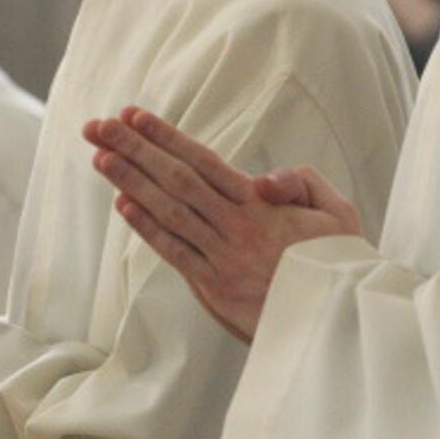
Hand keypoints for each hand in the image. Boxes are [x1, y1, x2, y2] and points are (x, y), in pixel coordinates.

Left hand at [85, 108, 359, 342]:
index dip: (165, 136)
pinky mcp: (214, 288)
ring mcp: (222, 257)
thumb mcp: (335, 211)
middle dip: (134, 148)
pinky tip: (124, 204)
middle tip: (98, 126)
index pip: (203, 160)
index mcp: (261, 204)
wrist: (341, 324)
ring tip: (100, 156)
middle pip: (176, 178)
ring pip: (169, 211)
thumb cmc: (338, 262)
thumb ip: (300, 182)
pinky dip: (147, 227)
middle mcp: (236, 225)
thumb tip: (261, 180)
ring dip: (131, 181)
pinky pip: (175, 252)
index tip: (134, 115)